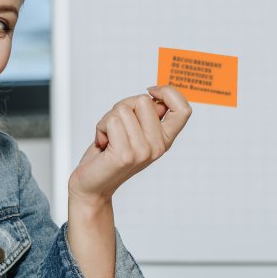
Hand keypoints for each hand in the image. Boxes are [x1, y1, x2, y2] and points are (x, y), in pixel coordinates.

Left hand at [68, 85, 191, 203]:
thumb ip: (147, 116)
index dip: (169, 92)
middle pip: (143, 101)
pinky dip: (100, 128)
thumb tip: (155, 96)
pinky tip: (102, 144)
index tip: (151, 92)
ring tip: (108, 137)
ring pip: (123, 109)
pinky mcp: (125, 154)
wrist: (93, 185)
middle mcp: (158, 147)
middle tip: (117, 127)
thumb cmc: (110, 153)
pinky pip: (111, 121)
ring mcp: (143, 151)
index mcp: (165, 139)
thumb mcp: (135, 132)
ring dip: (108, 119)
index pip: (183, 109)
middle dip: (123, 106)